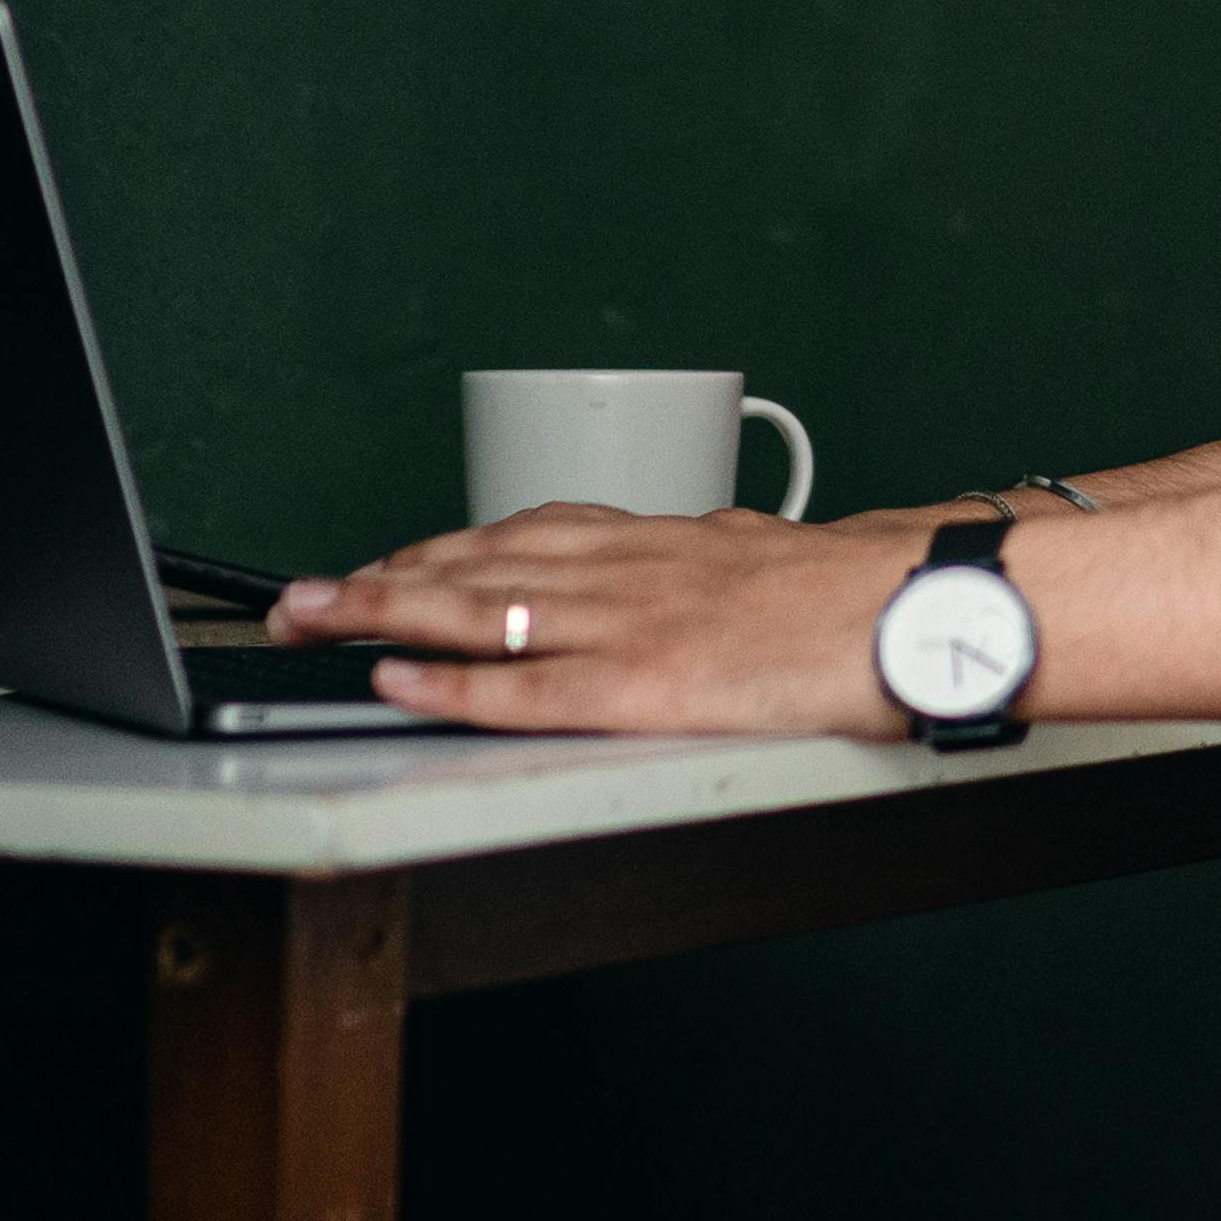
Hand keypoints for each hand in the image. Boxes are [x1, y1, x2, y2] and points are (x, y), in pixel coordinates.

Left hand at [268, 501, 928, 734]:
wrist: (920, 607)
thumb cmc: (863, 594)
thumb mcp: (770, 556)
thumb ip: (715, 560)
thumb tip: (700, 553)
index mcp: (661, 544)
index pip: (525, 535)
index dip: (442, 550)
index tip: (385, 561)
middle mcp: (629, 570)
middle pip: (478, 562)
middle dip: (381, 578)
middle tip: (300, 597)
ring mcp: (629, 624)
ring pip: (481, 608)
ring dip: (384, 611)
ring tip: (313, 620)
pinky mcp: (641, 686)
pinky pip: (526, 685)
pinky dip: (451, 682)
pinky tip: (397, 678)